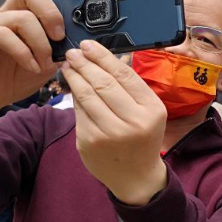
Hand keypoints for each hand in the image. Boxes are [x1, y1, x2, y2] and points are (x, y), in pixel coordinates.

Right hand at [0, 0, 67, 133]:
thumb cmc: (14, 77)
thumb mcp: (48, 62)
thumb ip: (62, 49)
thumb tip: (85, 42)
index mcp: (24, 15)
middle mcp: (7, 15)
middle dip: (51, 11)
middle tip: (60, 36)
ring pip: (21, 16)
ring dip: (41, 42)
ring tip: (45, 63)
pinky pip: (2, 34)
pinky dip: (23, 52)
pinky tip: (31, 66)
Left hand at [62, 40, 167, 205]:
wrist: (136, 176)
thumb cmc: (143, 138)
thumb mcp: (150, 113)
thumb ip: (132, 89)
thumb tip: (105, 59)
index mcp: (152, 111)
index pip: (125, 75)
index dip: (103, 57)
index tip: (88, 45)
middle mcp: (132, 122)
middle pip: (103, 83)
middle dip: (85, 64)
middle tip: (73, 52)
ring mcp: (109, 134)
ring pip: (86, 96)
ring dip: (74, 76)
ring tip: (69, 66)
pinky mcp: (90, 142)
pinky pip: (79, 112)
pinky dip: (74, 97)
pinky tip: (73, 87)